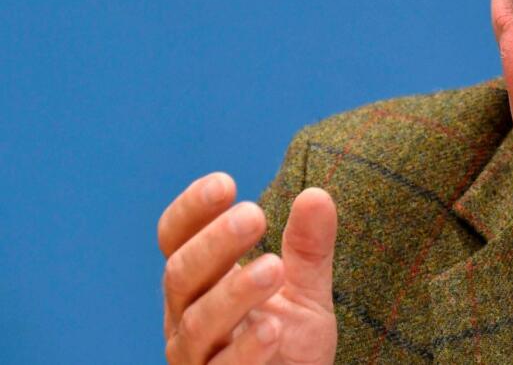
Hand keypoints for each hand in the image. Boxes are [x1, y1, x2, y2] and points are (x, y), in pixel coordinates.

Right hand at [158, 172, 337, 363]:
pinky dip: (245, 350)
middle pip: (181, 274)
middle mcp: (187, 317)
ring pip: (198, 323)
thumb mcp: (305, 290)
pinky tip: (273, 329)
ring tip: (273, 267)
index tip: (225, 182)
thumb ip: (309, 247)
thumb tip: (317, 194)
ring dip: (234, 292)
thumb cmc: (287, 342)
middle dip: (215, 243)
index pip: (176, 239)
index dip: (192, 210)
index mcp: (200, 282)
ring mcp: (198, 358)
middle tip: (254, 214)